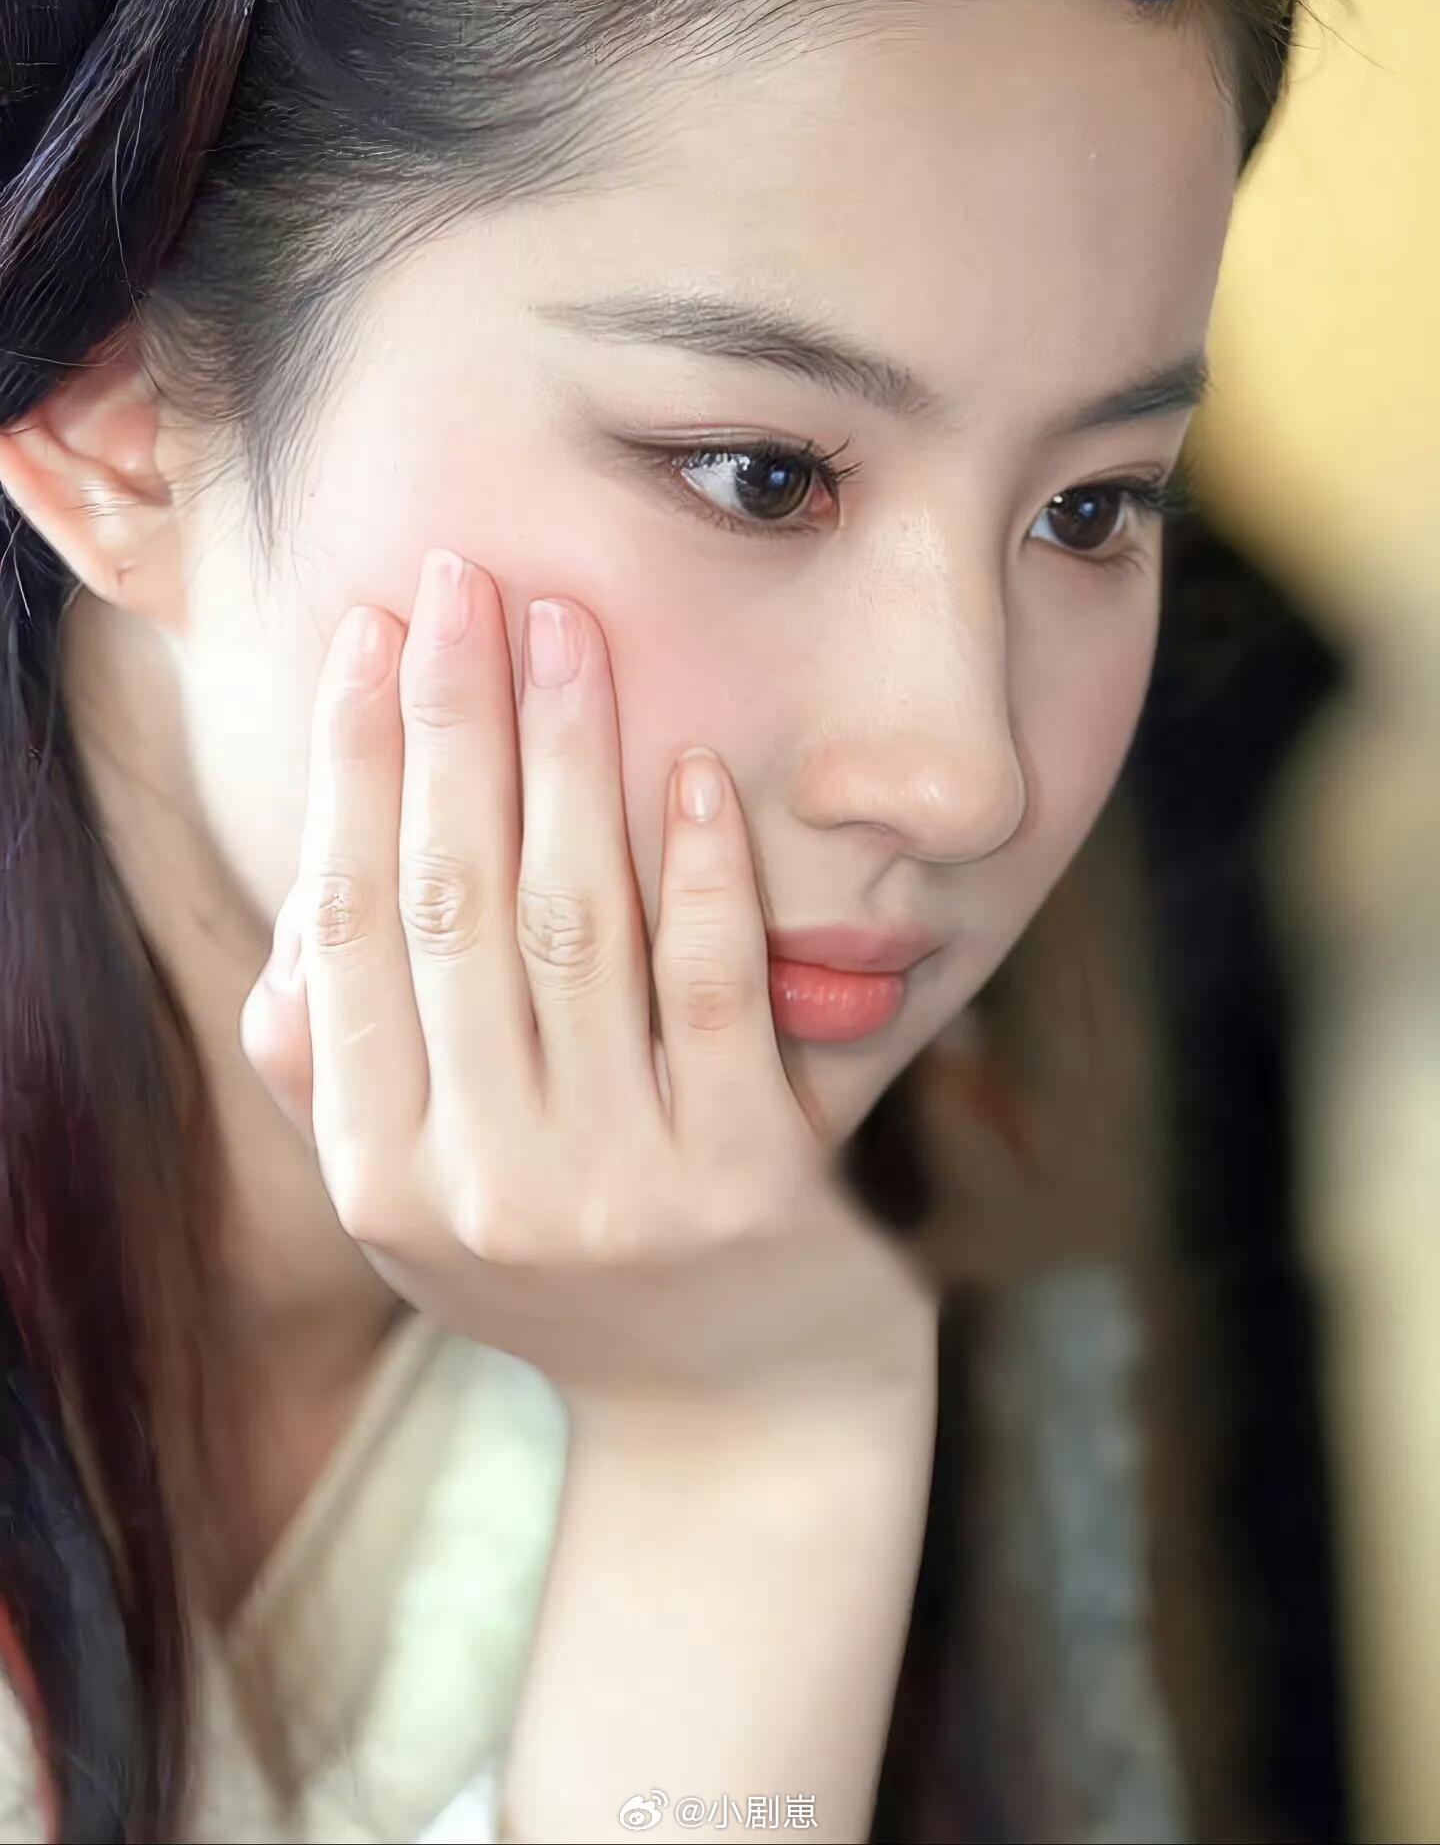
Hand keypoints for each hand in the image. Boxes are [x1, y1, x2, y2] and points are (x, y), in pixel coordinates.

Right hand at [238, 552, 935, 1408]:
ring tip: (567, 627)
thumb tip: (296, 941)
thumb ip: (349, 1079)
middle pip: (453, 900)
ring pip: (575, 925)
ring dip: (568, 757)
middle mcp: (481, 1182)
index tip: (367, 635)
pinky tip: (692, 768)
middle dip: (451, 720)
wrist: (740, 1415)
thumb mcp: (426, 1203)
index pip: (351, 927)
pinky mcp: (749, 1185)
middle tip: (460, 578)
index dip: (354, 768)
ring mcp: (618, 1189)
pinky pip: (713, 994)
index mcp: (382, 1170)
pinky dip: (700, 873)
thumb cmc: (569, 1270)